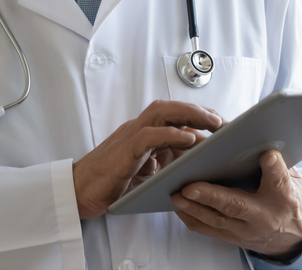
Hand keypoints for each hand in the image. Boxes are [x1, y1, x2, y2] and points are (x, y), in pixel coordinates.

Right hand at [73, 100, 223, 219]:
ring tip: (213, 124)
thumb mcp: (146, 170)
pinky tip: (189, 139)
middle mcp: (137, 129)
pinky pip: (148, 136)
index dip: (197, 115)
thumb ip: (166, 159)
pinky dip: (170, 134)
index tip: (221, 123)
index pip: (173, 115)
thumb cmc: (112, 183)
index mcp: (143, 132)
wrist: (79, 193)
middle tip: (222, 120)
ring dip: (189, 115)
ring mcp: (130, 137)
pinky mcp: (124, 151)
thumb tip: (195, 155)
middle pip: (170, 108)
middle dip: (198, 110)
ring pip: (161, 113)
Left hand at [170, 150, 301, 259]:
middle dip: (212, 196)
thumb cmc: (288, 197)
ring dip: (194, 208)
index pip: (280, 181)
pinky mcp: (234, 238)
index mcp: (285, 197)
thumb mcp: (291, 177)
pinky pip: (209, 230)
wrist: (295, 235)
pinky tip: (179, 206)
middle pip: (237, 205)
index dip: (274, 168)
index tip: (268, 154)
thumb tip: (251, 136)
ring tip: (176, 195)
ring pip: (217, 220)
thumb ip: (274, 162)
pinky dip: (192, 218)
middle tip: (190, 186)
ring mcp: (247, 231)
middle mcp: (265, 217)